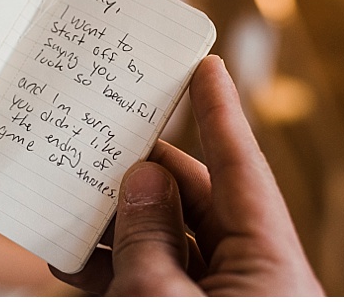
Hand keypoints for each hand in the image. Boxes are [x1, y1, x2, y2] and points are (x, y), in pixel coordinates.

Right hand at [52, 55, 323, 295]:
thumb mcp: (154, 293)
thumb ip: (147, 233)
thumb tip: (145, 178)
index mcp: (271, 269)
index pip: (244, 172)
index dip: (220, 114)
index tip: (206, 66)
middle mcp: (255, 282)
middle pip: (200, 205)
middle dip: (145, 177)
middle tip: (101, 147)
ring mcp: (222, 301)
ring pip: (172, 244)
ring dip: (119, 227)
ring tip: (71, 208)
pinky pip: (159, 278)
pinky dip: (117, 266)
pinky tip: (73, 259)